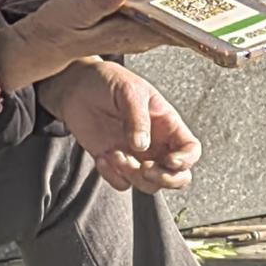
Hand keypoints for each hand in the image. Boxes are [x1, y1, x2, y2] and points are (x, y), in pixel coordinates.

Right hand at [0, 0, 231, 89]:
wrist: (44, 42)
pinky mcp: (135, 14)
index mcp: (138, 32)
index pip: (186, 23)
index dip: (209, 4)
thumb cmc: (59, 31)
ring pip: (177, 0)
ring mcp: (143, 22)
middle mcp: (146, 30)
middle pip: (189, 8)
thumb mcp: (76, 12)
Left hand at [39, 59, 201, 193]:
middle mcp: (156, 144)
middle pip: (177, 177)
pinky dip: (112, 176)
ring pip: (149, 185)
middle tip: (144, 169)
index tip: (170, 161)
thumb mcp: (128, 90)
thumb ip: (137, 118)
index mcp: (167, 124)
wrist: (75, 87)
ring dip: (132, 176)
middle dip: (165, 180)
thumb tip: (142, 146)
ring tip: (113, 154)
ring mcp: (136, 157)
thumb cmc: (107, 81)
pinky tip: (101, 156)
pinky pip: (122, 184)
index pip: (190, 149)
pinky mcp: (115, 164)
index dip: (186, 160)